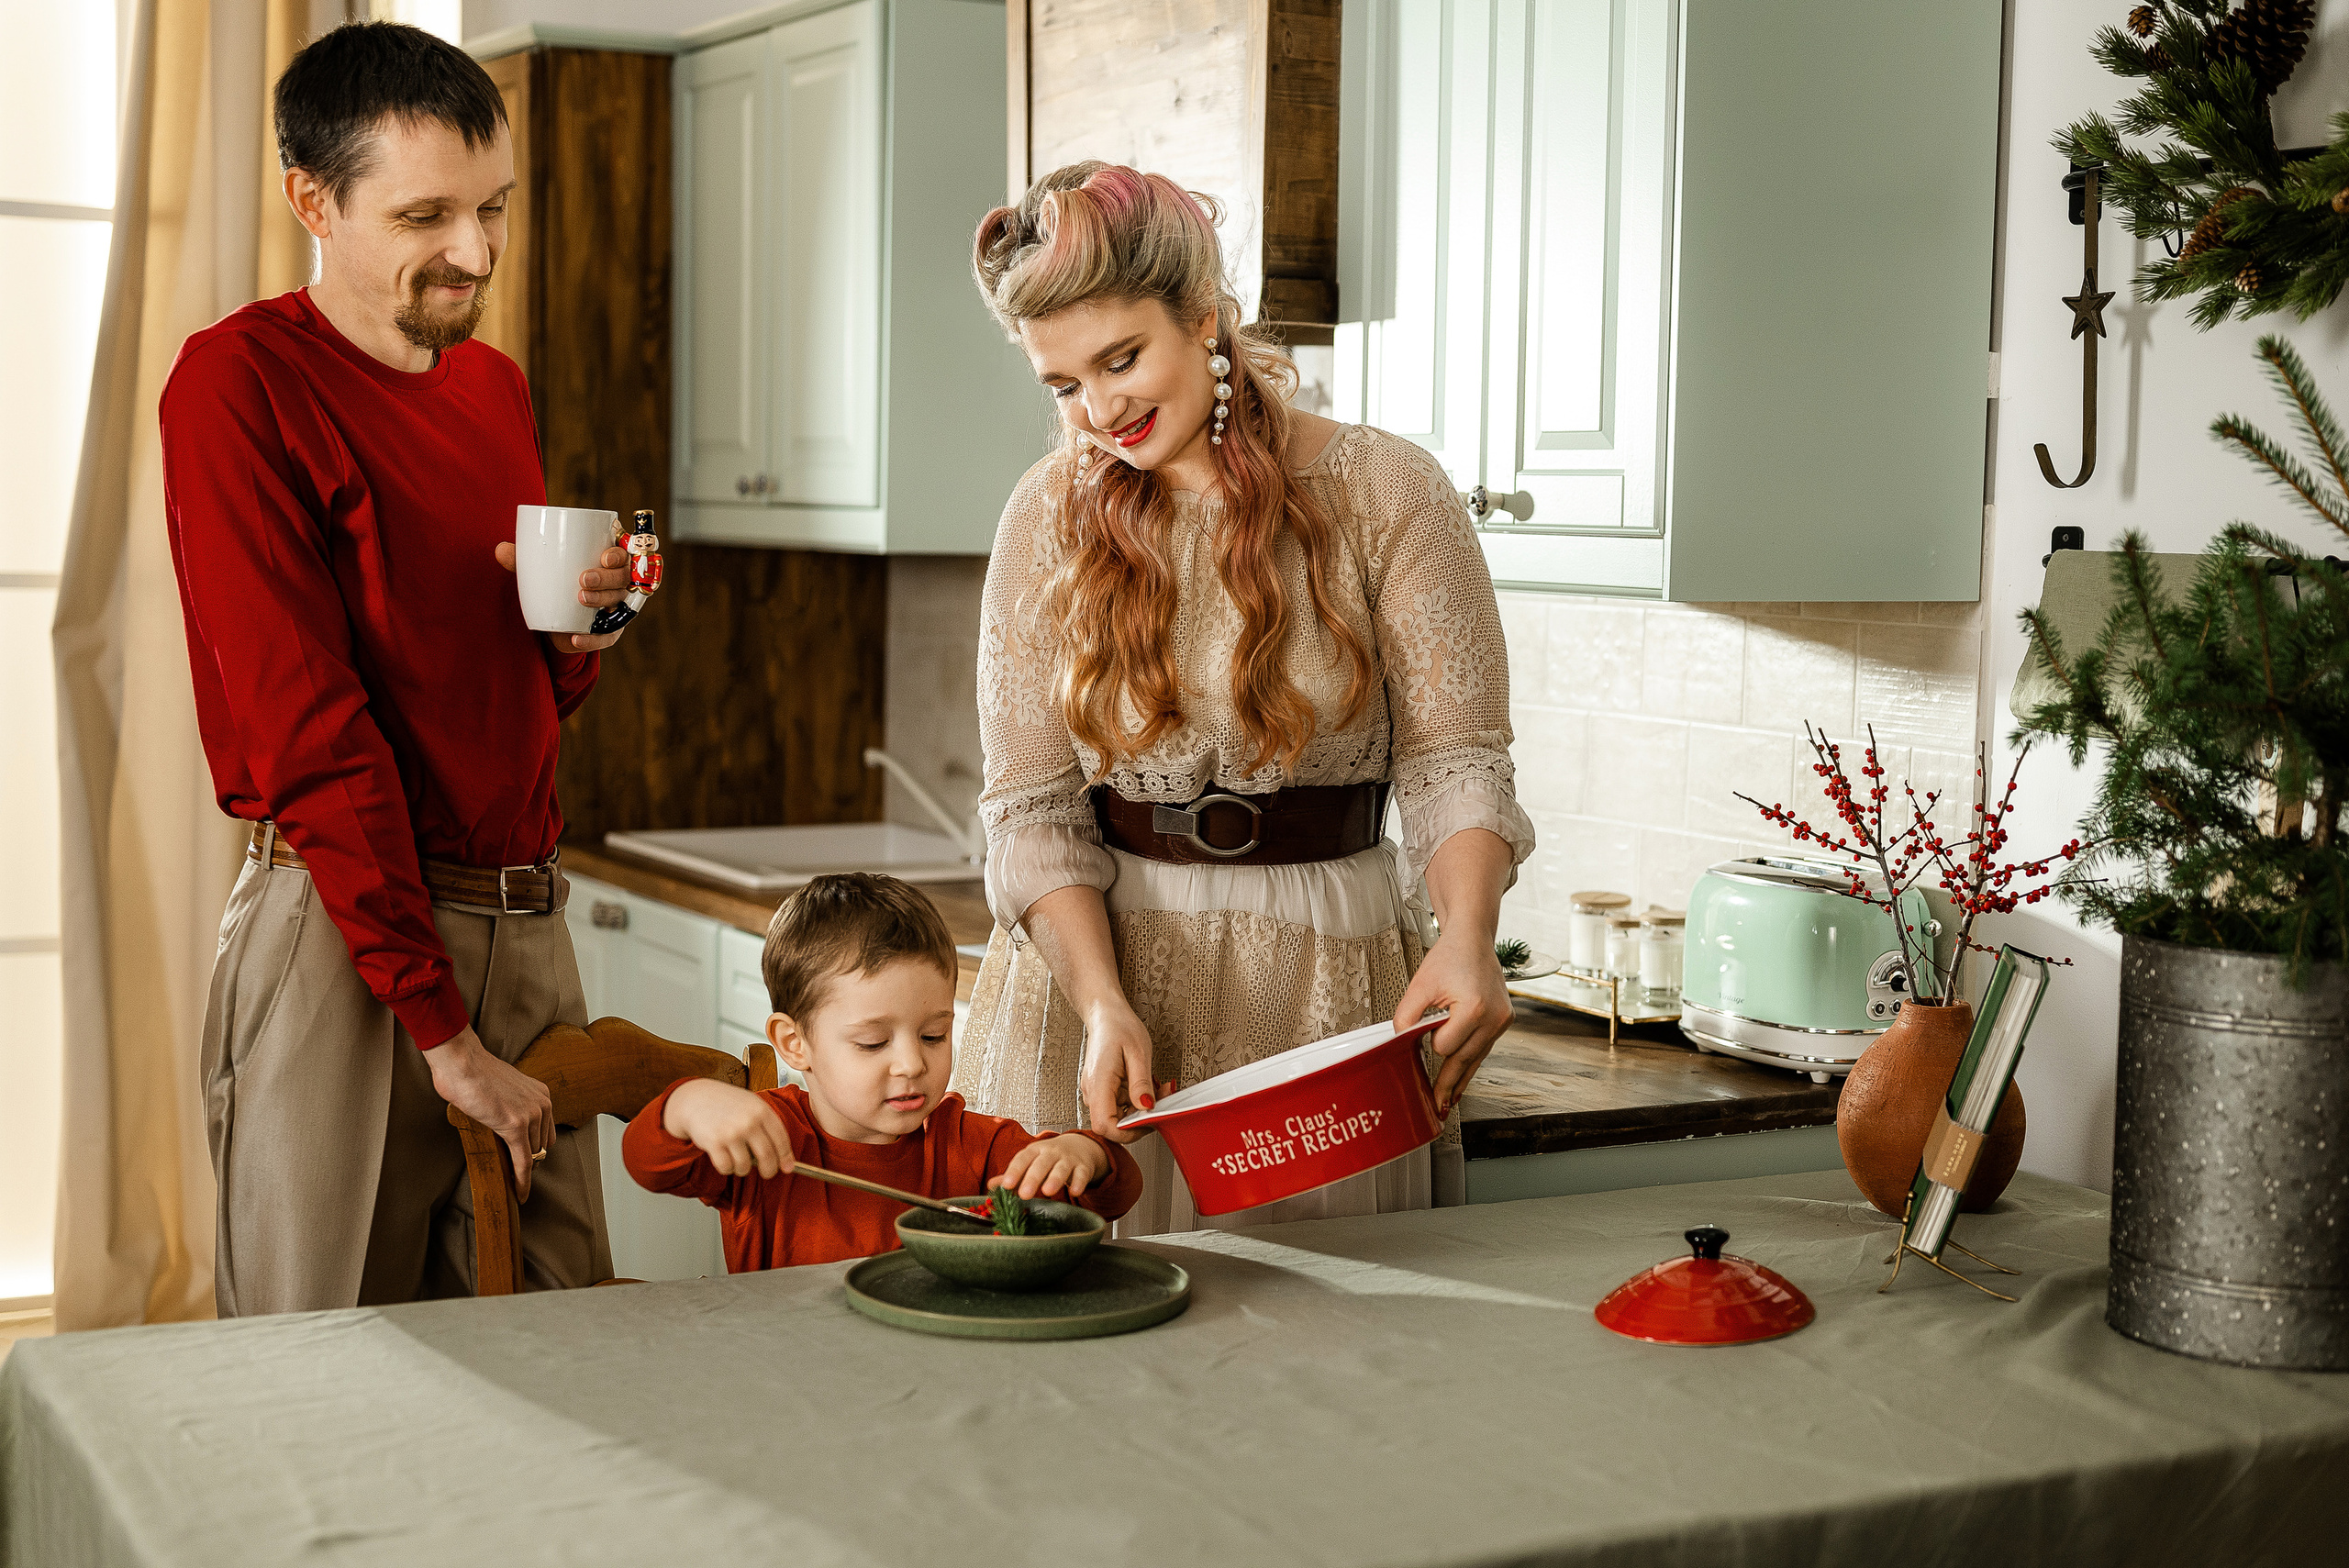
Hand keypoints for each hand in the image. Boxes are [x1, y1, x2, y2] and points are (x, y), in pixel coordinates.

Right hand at [428, 1027, 556, 1200]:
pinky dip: (522, 1180)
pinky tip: (518, 1193)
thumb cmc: (472, 1072)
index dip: (537, 1150)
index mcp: (541, 1094)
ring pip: (532, 1155)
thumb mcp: (502, 1088)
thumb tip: (500, 1120)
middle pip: (542, 1145)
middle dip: (530, 1161)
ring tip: (513, 1185)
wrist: (461, 1063)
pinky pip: (523, 1161)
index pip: (546, 1131)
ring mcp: (532, 1115)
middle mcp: (542, 1104)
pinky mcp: (516, 1127)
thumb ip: (509, 1104)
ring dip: (523, 1170)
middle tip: (516, 1176)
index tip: (531, 1163)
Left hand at [494, 540, 632, 652]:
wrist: (558, 616)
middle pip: (623, 577)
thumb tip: (500, 550)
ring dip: (602, 600)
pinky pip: (608, 636)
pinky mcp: (611, 629)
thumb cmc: (556, 581)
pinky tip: (576, 638)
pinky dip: (593, 639)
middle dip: (607, 578)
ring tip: (580, 599)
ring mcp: (618, 606)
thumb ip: (523, 561)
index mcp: (608, 559)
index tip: (604, 556)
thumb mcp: (541, 571)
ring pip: (618, 602)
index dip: (619, 555)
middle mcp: (619, 581)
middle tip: (584, 579)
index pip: (624, 553)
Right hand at [662, 1078, 794, 1177]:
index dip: (786, 1157)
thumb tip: (785, 1160)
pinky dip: (727, 1168)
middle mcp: (749, 1122)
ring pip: (745, 1166)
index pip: (781, 1140)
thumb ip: (769, 1128)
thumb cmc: (727, 1104)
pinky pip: (727, 1168)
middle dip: (769, 1170)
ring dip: (743, 1168)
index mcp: (762, 1110)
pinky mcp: (714, 1143)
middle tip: (767, 1172)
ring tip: (737, 1157)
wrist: (696, 1098)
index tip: (787, 1168)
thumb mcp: (753, 1106)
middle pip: (767, 1157)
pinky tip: (724, 1157)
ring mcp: (731, 1133)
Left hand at [994, 1133, 1108, 1199]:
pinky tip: (1074, 1192)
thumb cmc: (1049, 1158)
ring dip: (1055, 1179)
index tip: (1006, 1185)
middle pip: (1041, 1163)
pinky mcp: (1083, 1167)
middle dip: (1033, 1178)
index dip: (1014, 1171)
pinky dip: (1079, 1182)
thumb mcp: (1030, 1162)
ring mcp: (1068, 1159)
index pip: (1022, 1158)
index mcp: (1034, 1150)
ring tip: (1048, 1192)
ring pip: (1062, 1168)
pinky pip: (1082, 1174)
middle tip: (1024, 1194)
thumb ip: (1013, 1175)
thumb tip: (990, 1186)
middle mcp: (1051, 1152)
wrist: (1079, 1146)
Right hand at [1079, 1001, 1171, 1141]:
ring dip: (1140, 1108)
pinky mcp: (1101, 1089)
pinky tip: (1146, 1085)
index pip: (1104, 1125)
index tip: (1148, 1122)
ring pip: (1117, 1115)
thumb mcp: (1138, 1053)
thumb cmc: (1119, 1027)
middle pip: (1112, 1124)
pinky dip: (1135, 1099)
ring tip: (1157, 1088)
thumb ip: (1141, 1084)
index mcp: (1098, 1083)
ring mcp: (1095, 1091)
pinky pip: (1118, 1104)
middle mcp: (1092, 1091)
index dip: (1127, 1132)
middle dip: (1140, 1118)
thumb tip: (1146, 1108)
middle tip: (1160, 1100)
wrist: (1105, 1014)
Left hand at [1392, 931, 1512, 1117]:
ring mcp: (1503, 1021)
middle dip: (1448, 1083)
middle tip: (1437, 1107)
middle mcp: (1494, 1018)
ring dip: (1461, 1077)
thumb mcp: (1419, 985)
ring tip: (1448, 1101)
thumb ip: (1406, 1016)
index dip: (1431, 1041)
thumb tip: (1397, 1042)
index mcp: (1474, 1009)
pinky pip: (1483, 1048)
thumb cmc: (1450, 957)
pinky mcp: (1504, 1021)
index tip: (1424, 1037)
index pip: (1445, 1046)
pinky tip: (1462, 1080)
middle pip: (1464, 1060)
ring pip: (1476, 1059)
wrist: (1473, 939)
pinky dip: (1471, 1061)